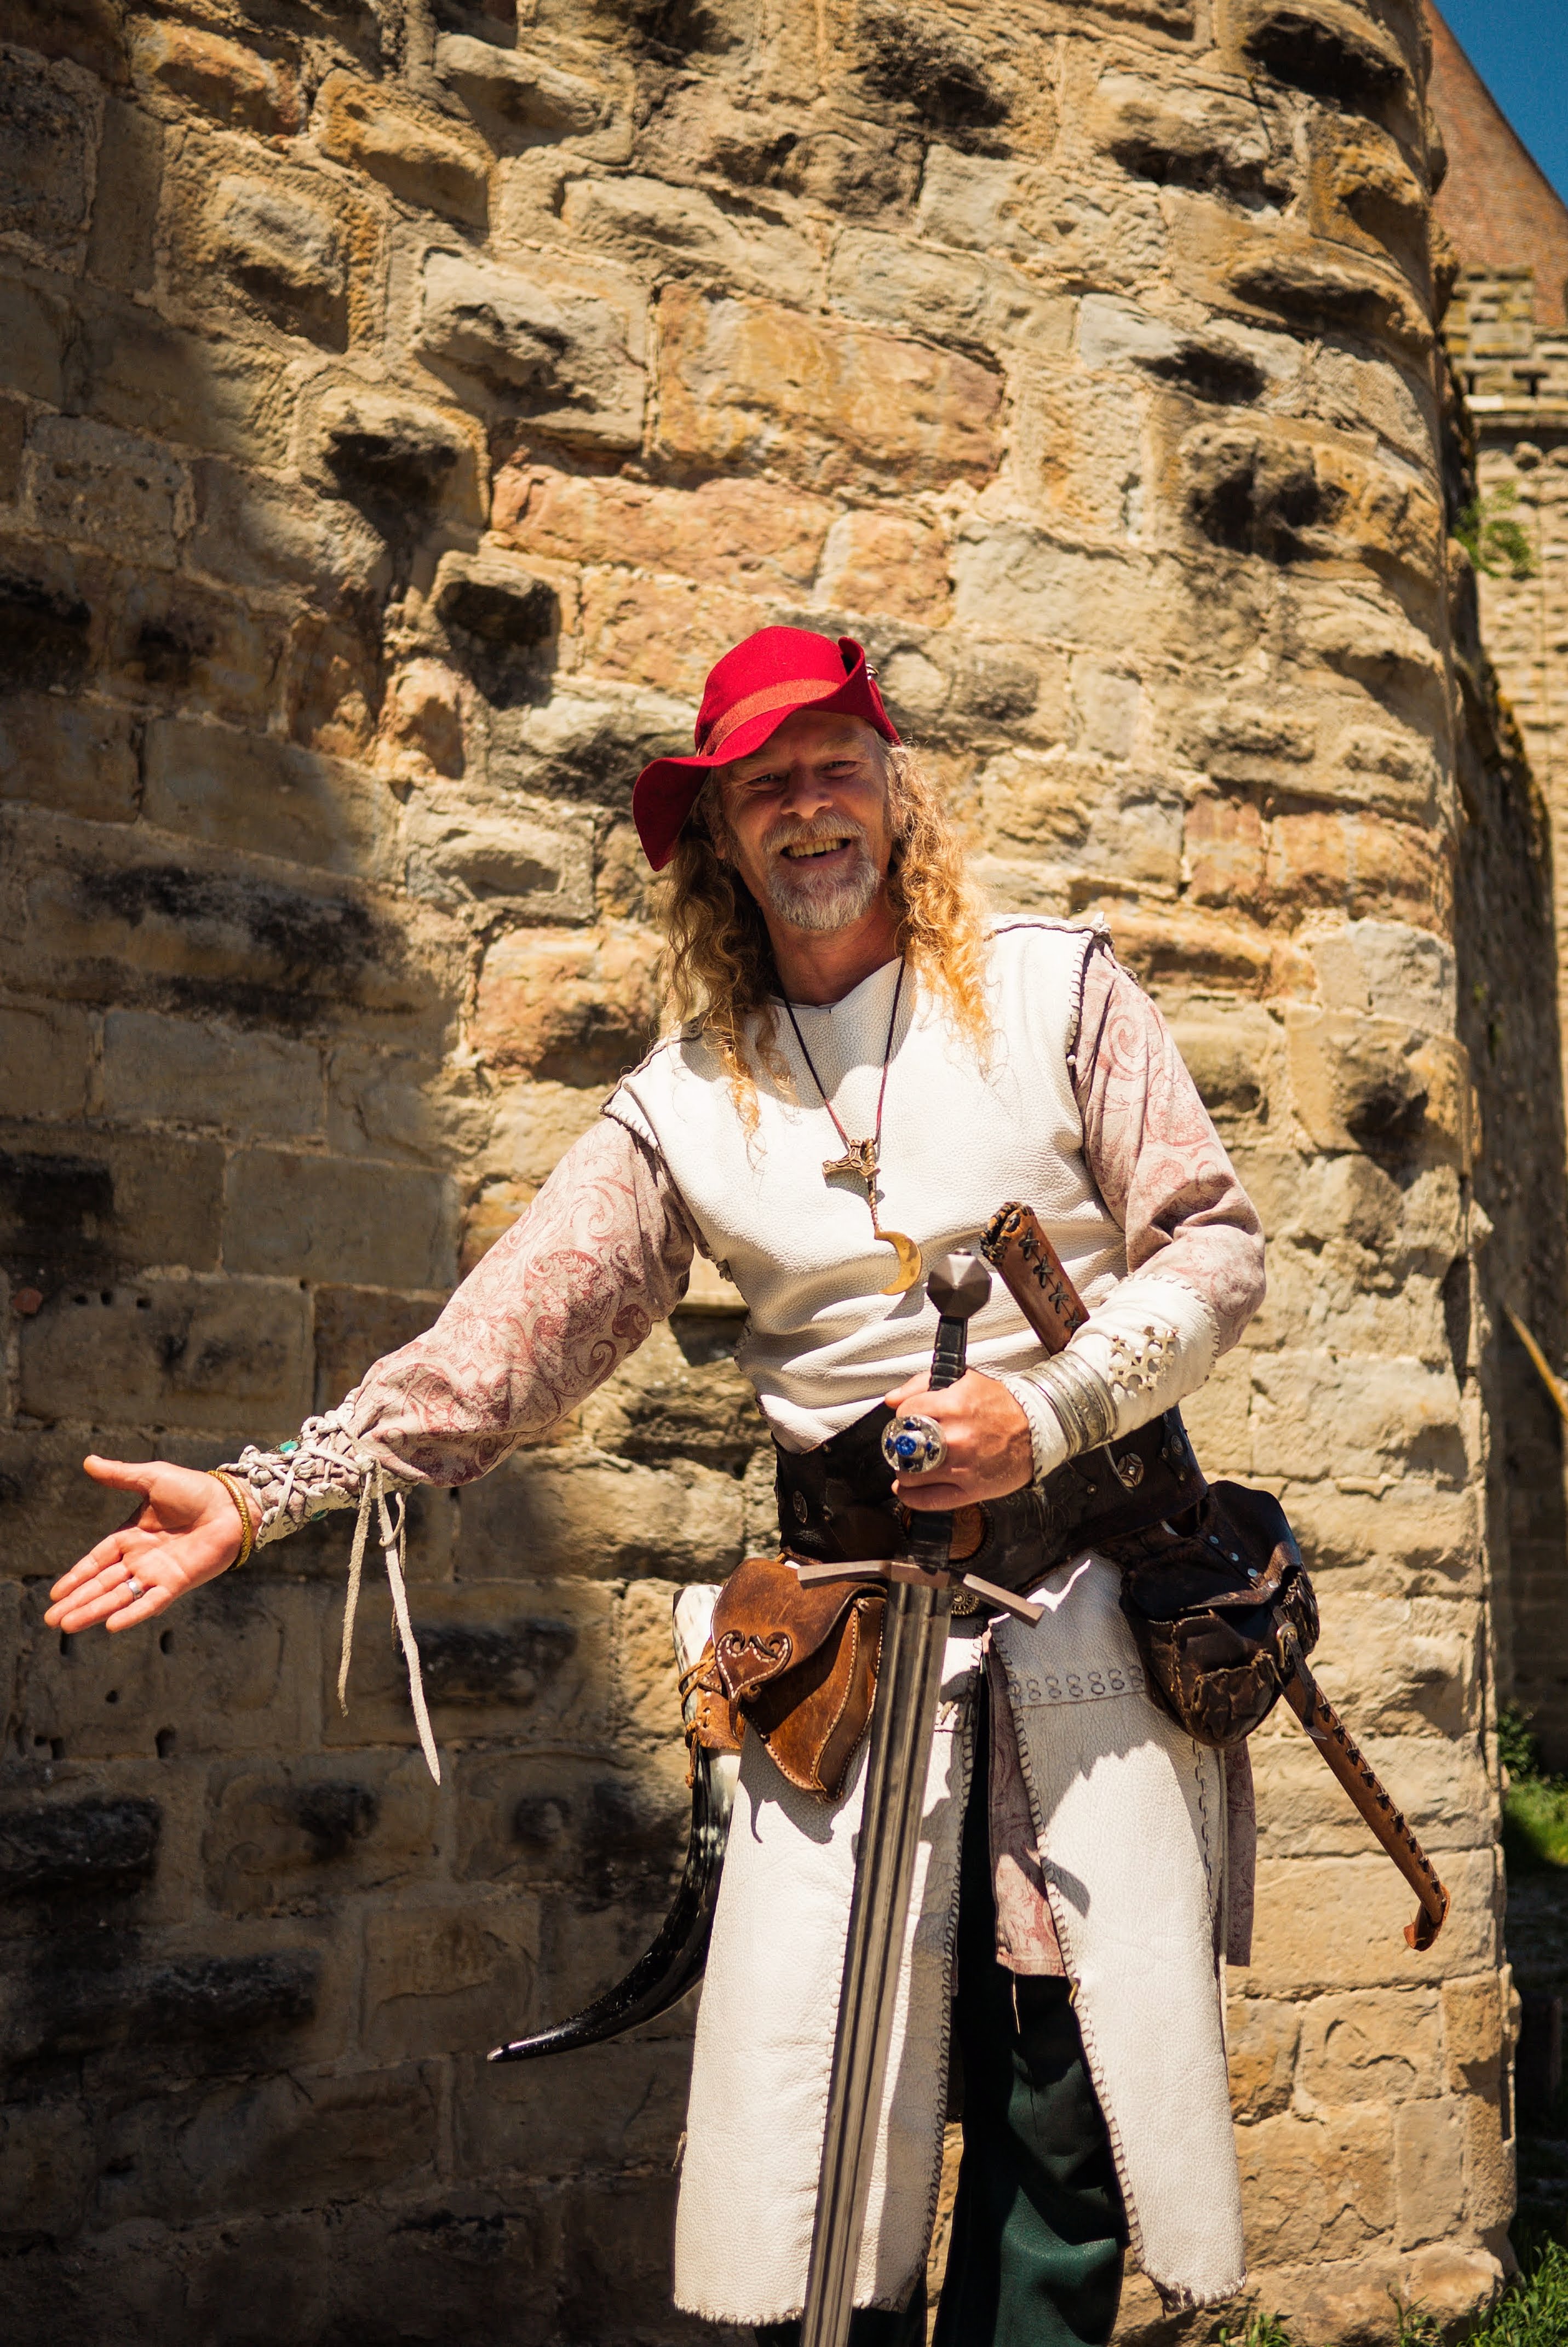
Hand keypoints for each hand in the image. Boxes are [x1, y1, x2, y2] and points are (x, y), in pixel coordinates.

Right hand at [45, 1458, 247, 1634]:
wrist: (232, 1503)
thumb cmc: (195, 1489)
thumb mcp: (152, 1479)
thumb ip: (120, 1475)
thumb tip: (87, 1461)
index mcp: (131, 1536)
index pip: (96, 1561)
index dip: (76, 1577)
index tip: (55, 1594)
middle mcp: (141, 1559)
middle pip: (102, 1584)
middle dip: (77, 1601)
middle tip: (51, 1621)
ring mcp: (158, 1573)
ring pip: (119, 1596)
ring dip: (94, 1611)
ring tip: (67, 1625)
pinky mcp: (178, 1583)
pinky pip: (151, 1602)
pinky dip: (132, 1614)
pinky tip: (110, 1626)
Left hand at [881, 1369, 1032, 1511]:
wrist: (1036, 1429)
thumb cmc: (1000, 1405)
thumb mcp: (963, 1380)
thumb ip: (922, 1385)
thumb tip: (892, 1399)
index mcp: (952, 1406)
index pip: (904, 1414)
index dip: (903, 1416)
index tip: (909, 1420)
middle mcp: (955, 1438)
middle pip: (904, 1447)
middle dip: (902, 1444)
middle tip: (908, 1444)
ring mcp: (962, 1467)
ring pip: (911, 1475)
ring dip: (905, 1470)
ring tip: (911, 1464)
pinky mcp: (970, 1490)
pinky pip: (929, 1500)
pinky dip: (911, 1497)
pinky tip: (906, 1489)